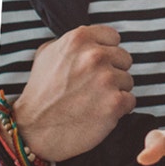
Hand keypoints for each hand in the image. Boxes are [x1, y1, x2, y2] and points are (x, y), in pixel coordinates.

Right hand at [11, 25, 135, 161]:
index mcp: (79, 38)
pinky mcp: (114, 103)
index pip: (113, 37)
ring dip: (115, 91)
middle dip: (112, 71)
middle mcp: (94, 55)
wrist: (34, 128)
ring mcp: (106, 79)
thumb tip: (90, 41)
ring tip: (93, 100)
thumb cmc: (40, 92)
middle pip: (124, 58)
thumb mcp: (46, 54)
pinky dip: (119, 108)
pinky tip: (100, 112)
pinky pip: (130, 100)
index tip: (95, 65)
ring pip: (128, 80)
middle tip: (93, 86)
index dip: (105, 51)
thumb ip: (71, 43)